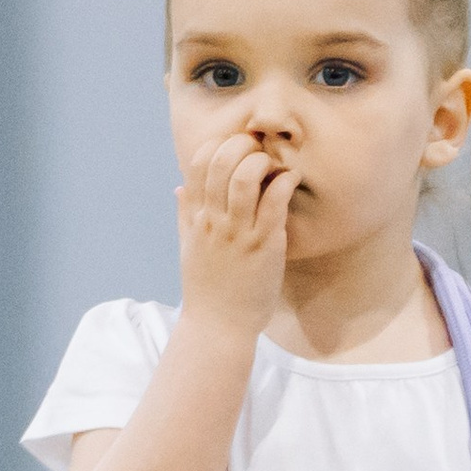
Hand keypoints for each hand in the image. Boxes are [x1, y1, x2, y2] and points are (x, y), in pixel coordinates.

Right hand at [177, 125, 294, 341]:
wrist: (219, 326)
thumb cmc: (206, 288)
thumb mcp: (187, 247)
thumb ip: (185, 214)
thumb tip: (179, 187)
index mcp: (195, 218)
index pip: (197, 165)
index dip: (216, 145)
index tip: (234, 146)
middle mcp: (214, 221)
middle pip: (220, 163)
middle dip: (241, 144)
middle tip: (258, 148)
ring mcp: (239, 232)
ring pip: (246, 178)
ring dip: (263, 161)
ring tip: (274, 164)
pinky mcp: (265, 245)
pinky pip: (275, 202)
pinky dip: (285, 182)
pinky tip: (291, 180)